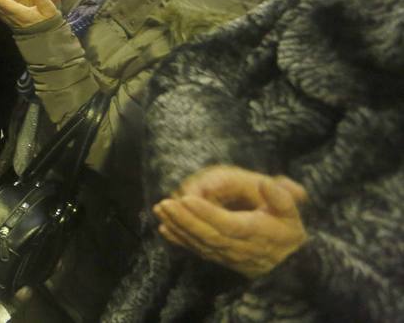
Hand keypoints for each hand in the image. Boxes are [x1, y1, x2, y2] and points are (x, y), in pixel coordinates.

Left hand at [154, 166, 308, 278]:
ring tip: (160, 210)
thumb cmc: (286, 231)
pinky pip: (197, 250)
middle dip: (185, 219)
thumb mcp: (290, 213)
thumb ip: (281, 199)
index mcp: (255, 233)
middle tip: (165, 204)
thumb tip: (266, 184)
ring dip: (178, 227)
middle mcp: (239, 247)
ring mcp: (227, 255)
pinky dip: (179, 240)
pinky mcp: (219, 258)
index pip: (227, 224)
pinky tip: (164, 229)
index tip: (187, 199)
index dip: (207, 213)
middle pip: (208, 235)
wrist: (289, 265)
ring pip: (199, 242)